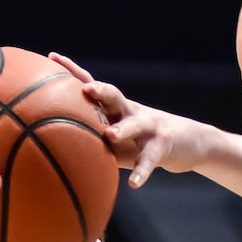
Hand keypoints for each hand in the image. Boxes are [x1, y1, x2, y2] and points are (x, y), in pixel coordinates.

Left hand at [47, 54, 215, 188]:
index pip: (92, 85)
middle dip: (100, 90)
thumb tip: (52, 152)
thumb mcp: (117, 139)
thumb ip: (91, 141)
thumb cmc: (141, 142)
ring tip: (111, 135)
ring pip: (135, 124)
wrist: (189, 142)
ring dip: (124, 128)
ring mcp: (149, 126)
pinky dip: (141, 171)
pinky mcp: (163, 146)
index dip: (72, 71)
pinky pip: (150, 160)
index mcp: (115, 107)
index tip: (52, 58)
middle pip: (114, 95)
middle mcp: (130, 111)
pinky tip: (134, 183)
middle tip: (86, 89)